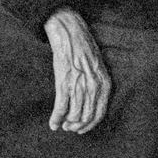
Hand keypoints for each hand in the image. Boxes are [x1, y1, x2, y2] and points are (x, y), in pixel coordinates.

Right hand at [44, 7, 111, 133]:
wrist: (68, 28)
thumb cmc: (82, 44)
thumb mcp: (97, 64)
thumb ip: (97, 82)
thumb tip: (91, 100)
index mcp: (104, 83)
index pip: (99, 113)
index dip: (90, 124)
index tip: (81, 129)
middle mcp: (93, 86)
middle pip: (86, 116)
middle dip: (77, 125)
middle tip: (69, 128)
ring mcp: (78, 84)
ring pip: (74, 114)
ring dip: (67, 123)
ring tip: (62, 125)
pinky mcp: (64, 81)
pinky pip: (61, 106)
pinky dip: (56, 118)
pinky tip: (53, 123)